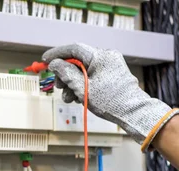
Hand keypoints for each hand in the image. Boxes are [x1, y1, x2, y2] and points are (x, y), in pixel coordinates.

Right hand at [42, 43, 178, 149]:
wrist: (133, 113)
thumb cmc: (110, 101)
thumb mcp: (83, 88)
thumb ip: (67, 74)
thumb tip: (55, 64)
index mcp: (101, 56)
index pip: (74, 48)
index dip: (57, 54)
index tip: (45, 60)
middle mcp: (106, 56)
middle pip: (77, 60)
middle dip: (65, 74)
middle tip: (58, 87)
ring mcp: (110, 65)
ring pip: (83, 69)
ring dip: (72, 83)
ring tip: (69, 98)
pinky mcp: (111, 73)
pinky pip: (92, 75)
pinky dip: (82, 84)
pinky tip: (78, 97)